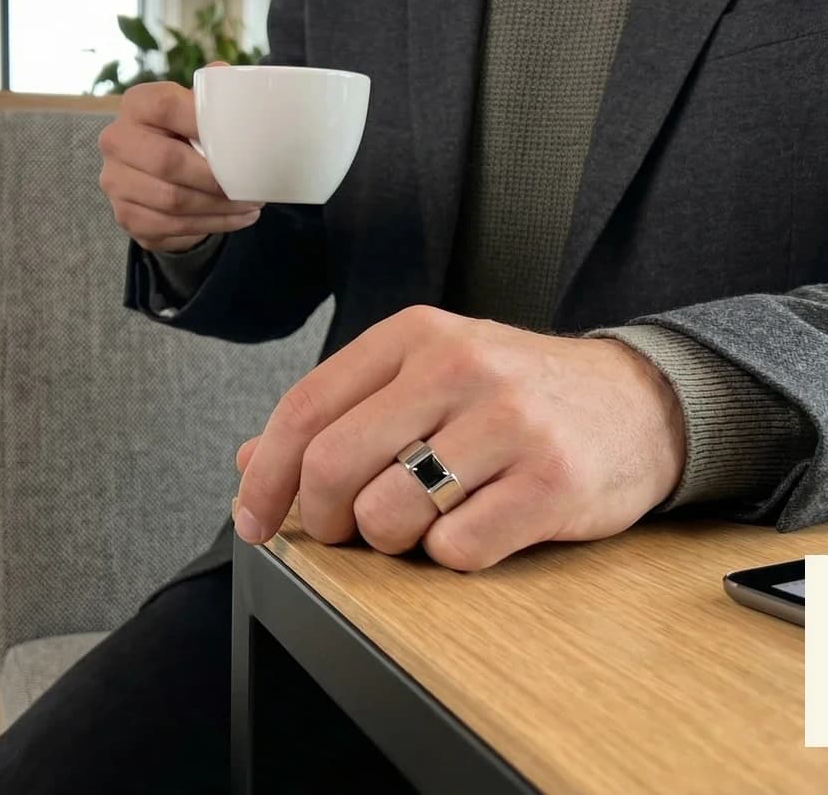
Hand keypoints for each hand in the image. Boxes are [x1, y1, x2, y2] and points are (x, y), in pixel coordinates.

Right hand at [98, 64, 262, 252]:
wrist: (159, 177)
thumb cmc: (187, 136)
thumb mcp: (198, 110)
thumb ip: (216, 94)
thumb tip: (239, 83)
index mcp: (137, 104)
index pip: (168, 107)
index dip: (206, 124)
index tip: (241, 142)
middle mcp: (117, 141)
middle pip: (169, 162)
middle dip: (217, 180)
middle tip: (251, 187)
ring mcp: (116, 182)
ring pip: (173, 201)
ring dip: (220, 207)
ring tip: (251, 205)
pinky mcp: (128, 217)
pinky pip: (173, 226)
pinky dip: (212, 225)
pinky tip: (236, 219)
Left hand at [234, 306, 686, 570]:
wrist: (636, 401)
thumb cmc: (518, 394)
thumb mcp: (427, 377)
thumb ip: (342, 411)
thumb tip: (254, 459)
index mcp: (415, 336)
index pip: (305, 408)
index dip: (265, 476)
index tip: (255, 519)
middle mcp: (459, 367)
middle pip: (332, 465)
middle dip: (322, 518)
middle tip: (343, 529)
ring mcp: (508, 422)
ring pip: (388, 514)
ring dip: (391, 538)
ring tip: (427, 517)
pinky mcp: (551, 481)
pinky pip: (457, 550)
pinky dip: (452, 554)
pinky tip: (480, 523)